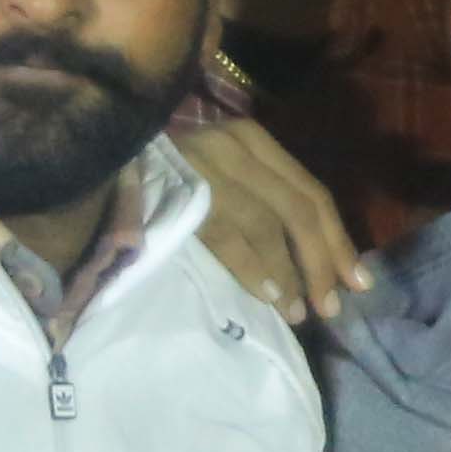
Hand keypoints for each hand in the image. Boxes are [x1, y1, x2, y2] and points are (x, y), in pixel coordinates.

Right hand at [178, 116, 362, 324]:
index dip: (338, 240)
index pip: (310, 192)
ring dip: (289, 274)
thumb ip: (261, 199)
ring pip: (269, 224)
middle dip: (322, 261)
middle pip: (299, 208)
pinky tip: (269, 296)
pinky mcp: (181, 191)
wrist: (92, 156)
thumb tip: (309, 258)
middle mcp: (234, 145)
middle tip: (332, 305)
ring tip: (299, 312)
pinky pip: (231, 236)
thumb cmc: (160, 174)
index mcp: (250, 139)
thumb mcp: (219, 172)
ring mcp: (207, 165)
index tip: (358, 281)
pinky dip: (255, 269)